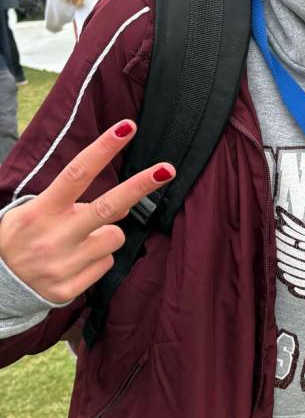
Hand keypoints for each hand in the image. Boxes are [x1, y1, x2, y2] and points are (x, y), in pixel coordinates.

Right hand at [0, 121, 174, 302]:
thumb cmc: (22, 238)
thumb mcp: (37, 212)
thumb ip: (76, 203)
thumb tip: (125, 205)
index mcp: (41, 211)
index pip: (77, 174)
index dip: (103, 149)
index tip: (127, 128)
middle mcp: (53, 237)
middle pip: (107, 207)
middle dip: (140, 186)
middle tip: (168, 169)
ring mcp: (62, 264)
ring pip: (114, 237)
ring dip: (106, 235)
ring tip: (78, 241)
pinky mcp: (68, 289)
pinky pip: (106, 264)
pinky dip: (96, 260)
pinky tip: (73, 262)